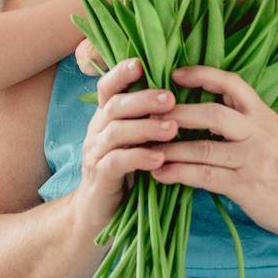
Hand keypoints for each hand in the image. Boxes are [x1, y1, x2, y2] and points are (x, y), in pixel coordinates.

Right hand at [72, 57, 176, 239]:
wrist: (97, 212)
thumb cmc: (126, 171)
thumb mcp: (134, 141)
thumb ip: (148, 119)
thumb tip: (182, 93)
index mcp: (106, 117)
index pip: (108, 87)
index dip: (121, 73)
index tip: (141, 64)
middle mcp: (97, 130)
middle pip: (115, 105)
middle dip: (143, 99)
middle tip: (171, 98)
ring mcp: (95, 153)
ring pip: (116, 131)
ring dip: (146, 127)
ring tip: (172, 129)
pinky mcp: (100, 178)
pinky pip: (116, 162)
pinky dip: (138, 157)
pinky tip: (159, 157)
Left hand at [148, 66, 277, 244]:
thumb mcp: (269, 132)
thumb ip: (241, 117)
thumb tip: (201, 102)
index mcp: (263, 114)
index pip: (232, 83)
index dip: (202, 75)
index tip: (174, 73)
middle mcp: (259, 132)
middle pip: (212, 114)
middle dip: (176, 113)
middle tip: (148, 114)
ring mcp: (252, 160)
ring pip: (203, 148)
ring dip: (170, 147)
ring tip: (144, 146)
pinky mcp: (245, 186)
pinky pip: (204, 177)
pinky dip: (178, 173)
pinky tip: (159, 173)